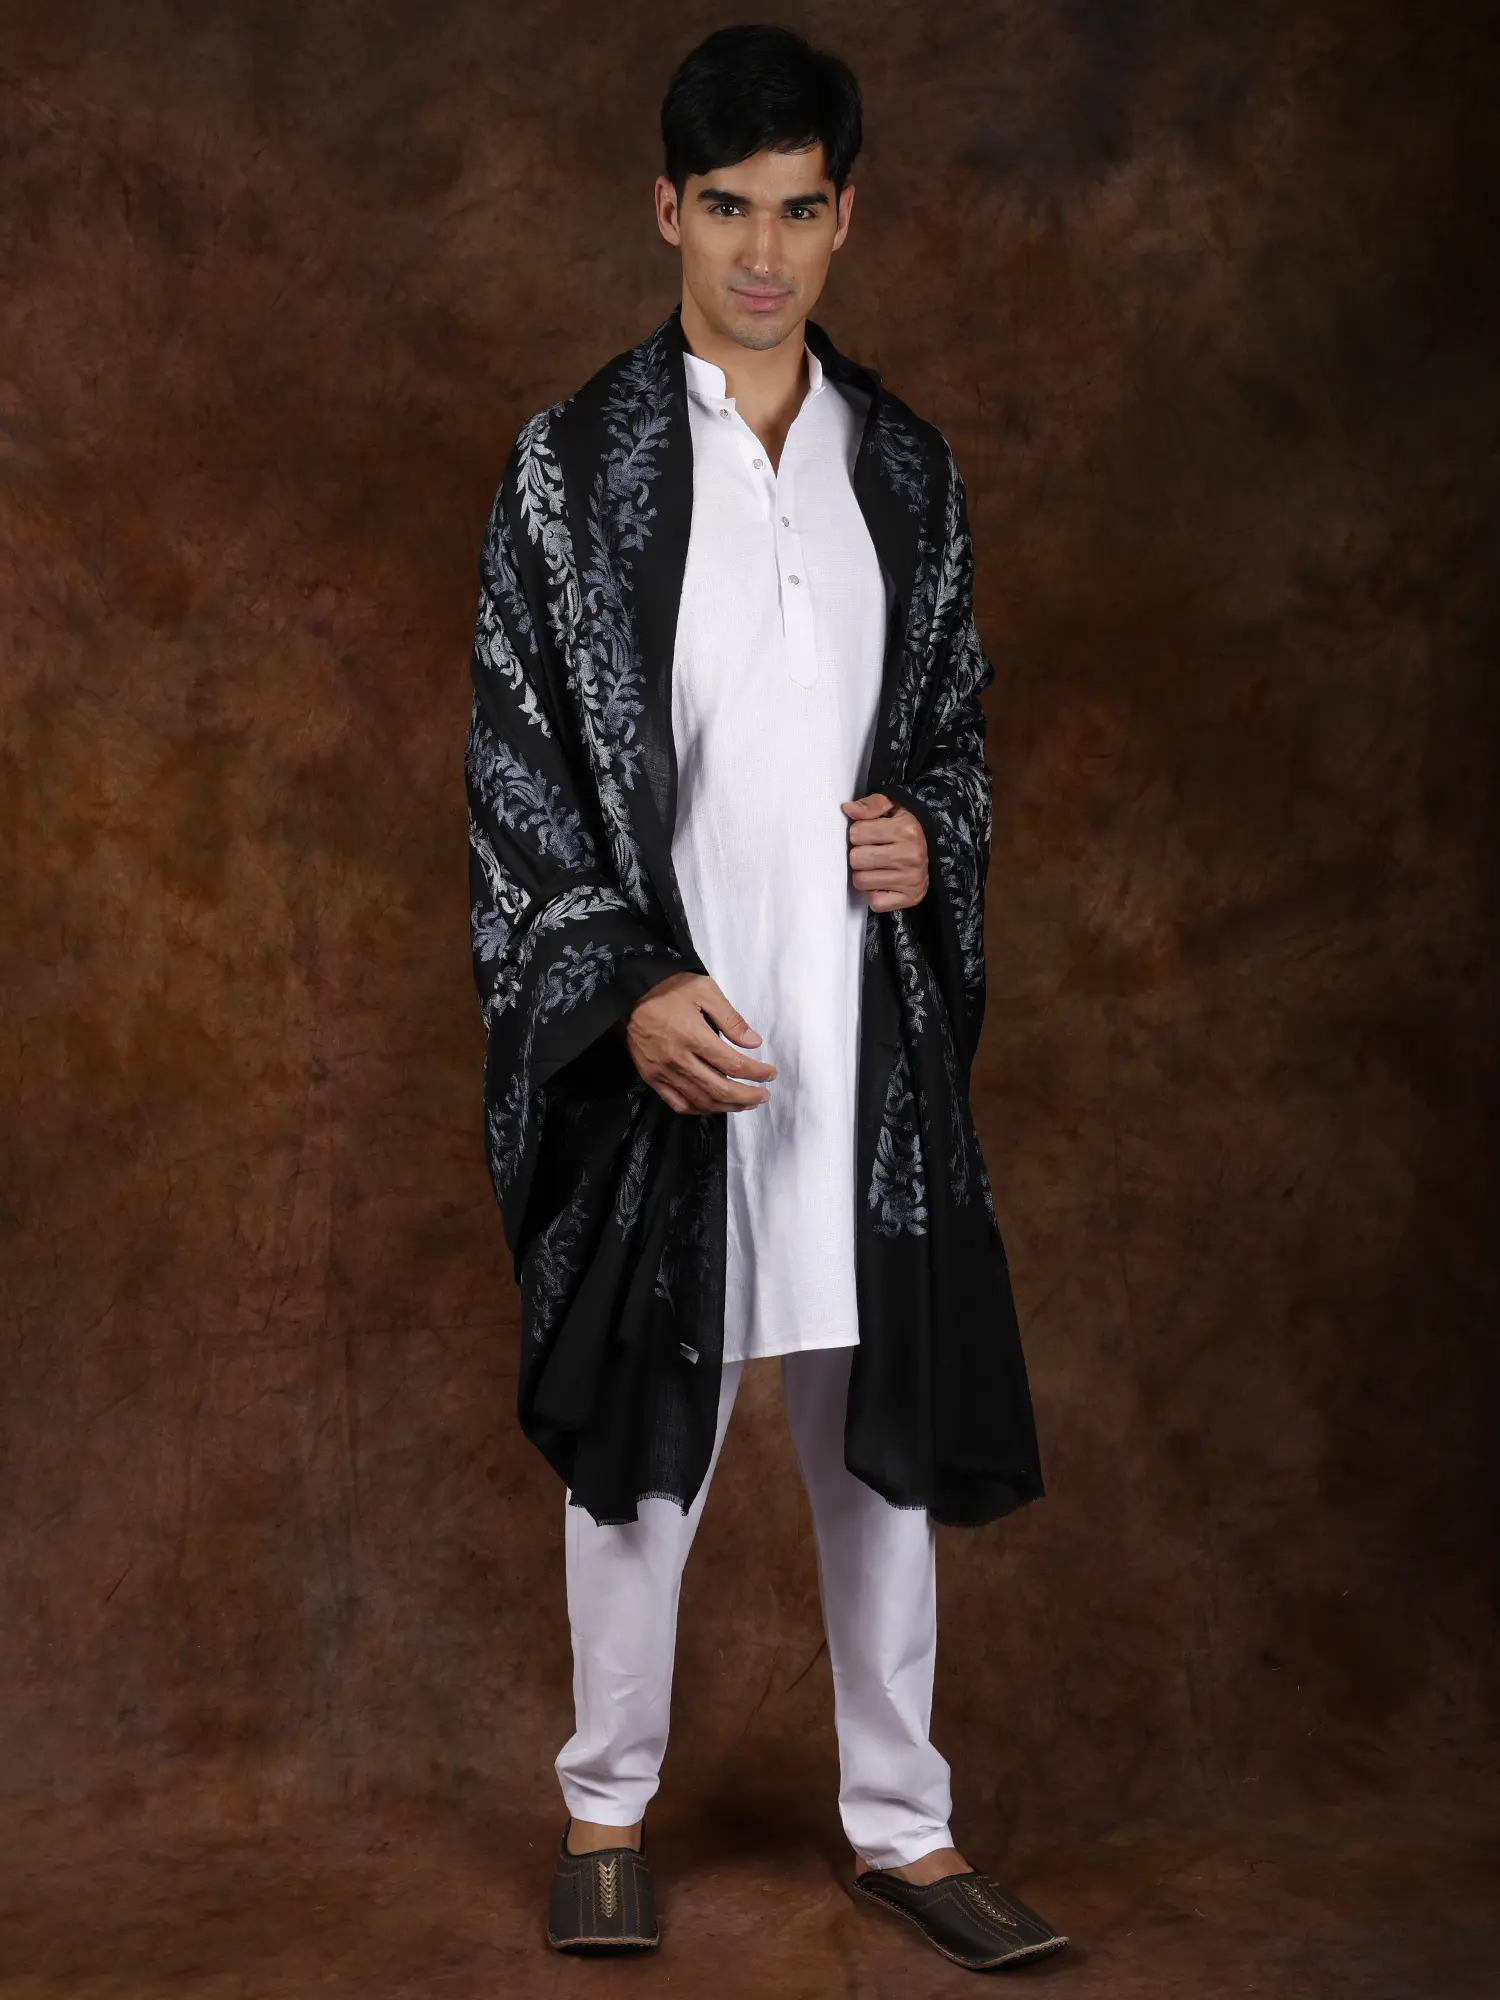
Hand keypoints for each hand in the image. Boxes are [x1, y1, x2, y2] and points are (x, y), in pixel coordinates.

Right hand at [621, 972, 775, 1114]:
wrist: (628, 992)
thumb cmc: (669, 987)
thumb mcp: (705, 991)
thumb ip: (731, 1019)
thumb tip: (754, 1043)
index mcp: (693, 1036)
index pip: (733, 1065)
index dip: (756, 1073)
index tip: (770, 1074)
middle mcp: (678, 1059)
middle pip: (719, 1089)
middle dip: (747, 1096)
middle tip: (764, 1095)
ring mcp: (662, 1072)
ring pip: (701, 1101)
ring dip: (728, 1106)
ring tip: (746, 1103)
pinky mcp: (651, 1077)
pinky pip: (678, 1103)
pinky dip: (700, 1109)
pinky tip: (715, 1106)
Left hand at [841, 793, 928, 910]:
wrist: (931, 855)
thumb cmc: (903, 830)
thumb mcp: (891, 808)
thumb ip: (870, 805)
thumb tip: (848, 809)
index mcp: (906, 829)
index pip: (855, 833)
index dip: (858, 834)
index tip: (870, 835)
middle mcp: (911, 855)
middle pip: (856, 859)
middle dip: (859, 855)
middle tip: (872, 853)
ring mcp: (911, 879)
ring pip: (861, 881)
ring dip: (864, 875)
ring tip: (877, 867)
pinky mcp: (909, 898)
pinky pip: (874, 902)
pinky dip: (874, 894)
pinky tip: (883, 883)